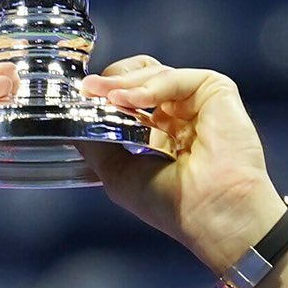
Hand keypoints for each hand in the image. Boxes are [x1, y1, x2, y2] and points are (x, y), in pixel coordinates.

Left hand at [81, 58, 285, 269]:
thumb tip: (71, 119)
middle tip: (89, 89)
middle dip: (112, 83)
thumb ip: (95, 144)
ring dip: (125, 83)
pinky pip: (176, 78)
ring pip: (154, 74)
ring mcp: (197, 103)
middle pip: (140, 79)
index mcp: (161, 134)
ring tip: (105, 96)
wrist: (212, 212)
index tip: (83, 98)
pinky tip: (128, 99)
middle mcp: (179, 115)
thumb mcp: (118, 173)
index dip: (106, 96)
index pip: (130, 99)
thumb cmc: (173, 204)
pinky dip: (150, 86)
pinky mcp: (215, 92)